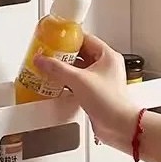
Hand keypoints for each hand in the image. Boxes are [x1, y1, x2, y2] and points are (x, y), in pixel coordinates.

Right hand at [34, 34, 136, 149]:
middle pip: (81, 54)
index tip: (56, 38)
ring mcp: (100, 80)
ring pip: (79, 69)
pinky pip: (78, 82)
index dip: (70, 38)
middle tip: (49, 55)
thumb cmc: (109, 101)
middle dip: (64, 55)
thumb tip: (43, 60)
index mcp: (107, 56)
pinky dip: (67, 82)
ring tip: (50, 69)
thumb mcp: (79, 80)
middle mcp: (105, 66)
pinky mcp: (95, 93)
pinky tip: (57, 85)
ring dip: (65, 70)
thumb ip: (58, 69)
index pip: (86, 39)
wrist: (117, 124)